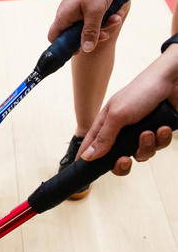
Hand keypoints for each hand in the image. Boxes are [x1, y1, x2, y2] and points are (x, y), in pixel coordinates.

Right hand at [47, 0, 123, 50]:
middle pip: (75, 35)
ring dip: (104, 25)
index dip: (64, 47)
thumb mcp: (96, 11)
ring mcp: (77, 9)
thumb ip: (90, 32)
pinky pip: (94, 16)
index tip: (79, 50)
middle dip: (93, 35)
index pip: (55, 38)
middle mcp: (68, 14)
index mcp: (64, 17)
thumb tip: (86, 50)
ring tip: (117, 17)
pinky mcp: (87, 4)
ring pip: (88, 25)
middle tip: (106, 33)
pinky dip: (105, 16)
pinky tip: (117, 12)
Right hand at [78, 45, 177, 173]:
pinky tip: (162, 127)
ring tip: (149, 132)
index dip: (87, 159)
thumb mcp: (118, 115)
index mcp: (106, 124)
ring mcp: (140, 133)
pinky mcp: (157, 133)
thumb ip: (103, 137)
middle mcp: (121, 131)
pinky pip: (157, 147)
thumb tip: (87, 156)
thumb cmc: (142, 91)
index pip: (91, 147)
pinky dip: (161, 140)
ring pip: (139, 155)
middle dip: (122, 163)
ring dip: (146, 146)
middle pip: (116, 159)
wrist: (173, 80)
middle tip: (125, 160)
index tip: (84, 171)